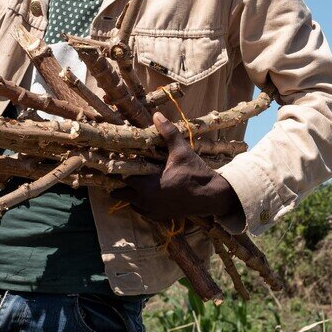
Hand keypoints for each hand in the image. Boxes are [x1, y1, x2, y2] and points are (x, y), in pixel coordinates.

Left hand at [121, 112, 244, 229]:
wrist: (211, 196)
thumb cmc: (195, 173)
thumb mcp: (181, 151)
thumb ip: (168, 133)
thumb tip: (156, 114)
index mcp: (147, 186)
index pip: (122, 177)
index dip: (121, 167)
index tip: (121, 160)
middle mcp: (145, 201)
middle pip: (120, 193)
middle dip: (122, 183)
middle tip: (127, 170)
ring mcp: (152, 211)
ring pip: (130, 203)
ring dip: (130, 193)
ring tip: (137, 181)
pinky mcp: (159, 216)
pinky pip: (141, 211)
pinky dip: (140, 202)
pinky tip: (148, 192)